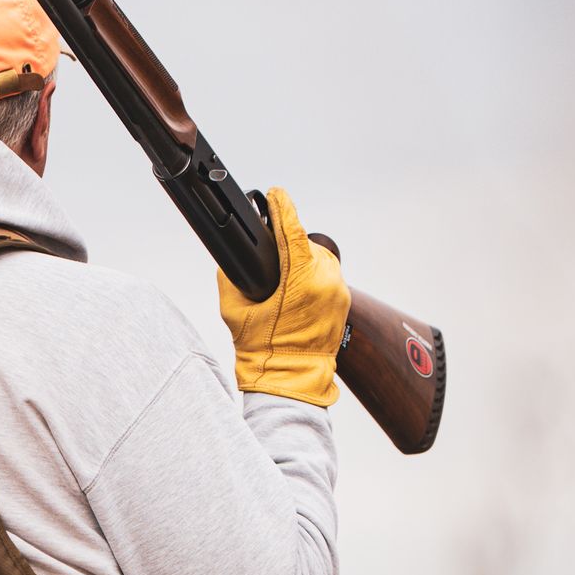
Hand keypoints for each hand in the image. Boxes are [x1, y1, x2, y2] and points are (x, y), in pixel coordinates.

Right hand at [217, 188, 348, 408]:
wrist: (291, 381)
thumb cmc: (262, 350)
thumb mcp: (234, 311)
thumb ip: (231, 278)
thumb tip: (232, 257)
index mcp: (300, 282)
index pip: (292, 233)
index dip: (283, 209)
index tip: (276, 194)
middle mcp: (325, 283)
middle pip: (305, 244)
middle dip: (287, 242)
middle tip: (268, 246)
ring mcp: (338, 292)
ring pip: (319, 258)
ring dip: (301, 258)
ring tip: (282, 272)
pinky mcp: (344, 302)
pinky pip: (328, 274)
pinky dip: (312, 273)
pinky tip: (296, 284)